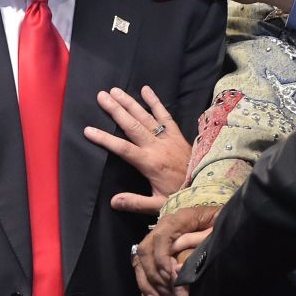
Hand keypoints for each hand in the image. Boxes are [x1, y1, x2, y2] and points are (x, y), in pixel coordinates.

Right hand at [86, 86, 190, 213]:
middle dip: (116, 110)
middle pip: (132, 125)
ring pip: (146, 117)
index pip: (123, 148)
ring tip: (115, 90)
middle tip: (101, 96)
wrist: (206, 188)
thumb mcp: (158, 205)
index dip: (105, 139)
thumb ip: (136, 202)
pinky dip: (155, 102)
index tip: (88, 130)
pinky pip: (166, 115)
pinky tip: (145, 89)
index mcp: (150, 163)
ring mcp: (168, 138)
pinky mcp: (177, 134)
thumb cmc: (180, 197)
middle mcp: (157, 146)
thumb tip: (113, 201)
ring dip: (130, 102)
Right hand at [132, 206, 220, 295]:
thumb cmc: (220, 225)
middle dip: (152, 273)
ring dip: (146, 281)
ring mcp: (159, 237)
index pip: (161, 237)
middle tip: (164, 293)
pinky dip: (144, 283)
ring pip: (140, 258)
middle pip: (146, 248)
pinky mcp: (158, 247)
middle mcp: (163, 226)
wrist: (222, 220)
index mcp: (178, 219)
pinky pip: (143, 264)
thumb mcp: (215, 232)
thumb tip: (177, 267)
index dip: (161, 257)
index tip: (168, 276)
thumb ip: (197, 244)